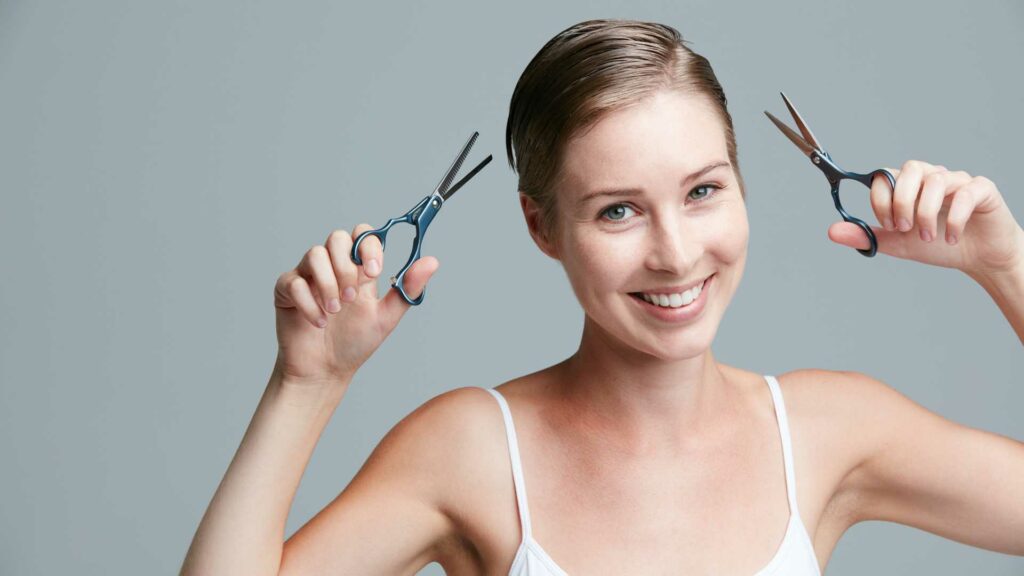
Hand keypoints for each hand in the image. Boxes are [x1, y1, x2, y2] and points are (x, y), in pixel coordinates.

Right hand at [272, 225, 439, 384]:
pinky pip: (294, 281)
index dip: (369, 246)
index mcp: (358, 270)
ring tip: (336, 311)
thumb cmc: (355, 343)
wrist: (326, 371)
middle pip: (337, 237)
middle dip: (346, 266)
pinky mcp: (286, 290)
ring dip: (328, 284)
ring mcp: (308, 276)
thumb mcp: (386, 317)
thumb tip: (432, 261)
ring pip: (314, 254)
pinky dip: (309, 303)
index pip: (363, 235)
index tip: (374, 271)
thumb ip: (407, 289)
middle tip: (352, 296)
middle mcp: (333, 267)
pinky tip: (319, 322)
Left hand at [828, 160, 1023, 276]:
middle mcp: (931, 177)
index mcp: (908, 186)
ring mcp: (957, 181)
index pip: (885, 176)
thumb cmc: (937, 245)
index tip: (887, 225)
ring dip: (926, 213)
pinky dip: (954, 219)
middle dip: (901, 201)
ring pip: (935, 181)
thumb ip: (867, 235)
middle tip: (904, 228)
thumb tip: (832, 231)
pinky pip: (964, 193)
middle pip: (909, 170)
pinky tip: (951, 239)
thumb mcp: (897, 243)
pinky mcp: (981, 189)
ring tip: (928, 237)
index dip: (881, 200)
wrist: (978, 258)